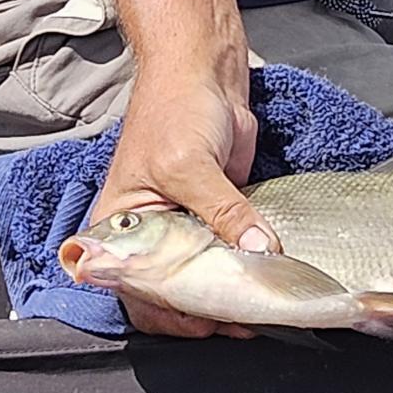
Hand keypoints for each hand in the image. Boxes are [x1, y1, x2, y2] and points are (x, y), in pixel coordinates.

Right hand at [90, 62, 276, 339]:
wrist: (204, 70)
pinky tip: (271, 275)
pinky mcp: (220, 212)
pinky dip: (249, 264)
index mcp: (121, 228)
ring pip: (207, 274)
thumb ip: (222, 211)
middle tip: (243, 320)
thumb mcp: (189, 165)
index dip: (169, 314)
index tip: (206, 321)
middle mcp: (151, 234)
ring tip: (261, 306)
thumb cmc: (175, 110)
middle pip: (175, 289)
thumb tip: (258, 250)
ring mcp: (188, 224)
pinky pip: (232, 249)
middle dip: (207, 309)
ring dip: (232, 291)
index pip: (137, 290)